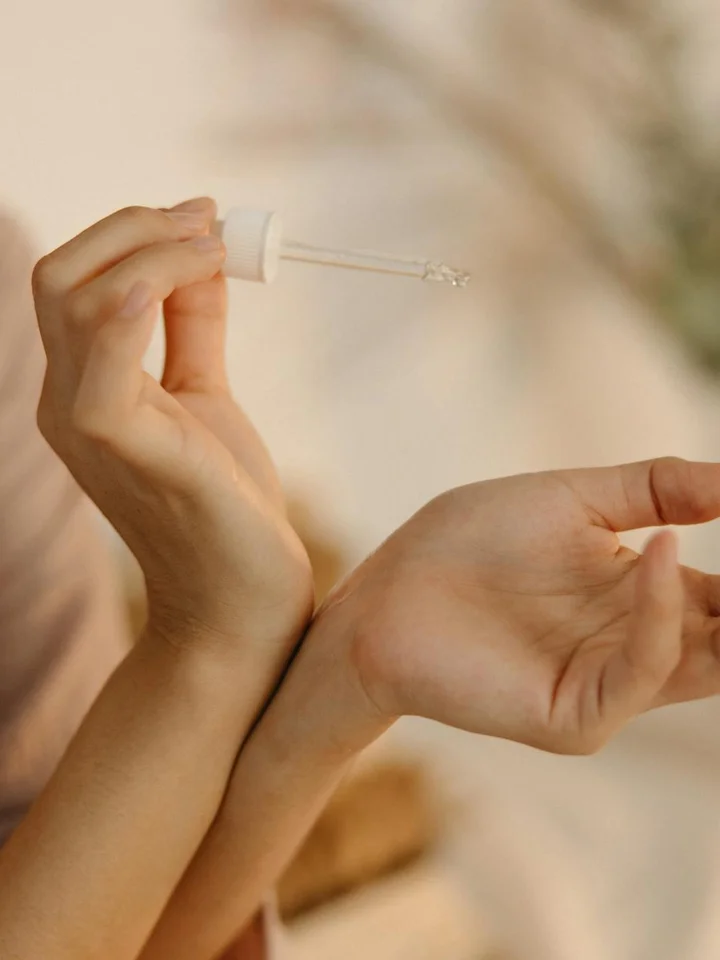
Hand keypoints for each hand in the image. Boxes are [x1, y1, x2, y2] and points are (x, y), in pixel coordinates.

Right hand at [33, 198, 312, 651]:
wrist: (240, 598)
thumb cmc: (225, 500)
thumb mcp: (208, 394)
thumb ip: (193, 327)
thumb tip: (203, 253)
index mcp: (84, 387)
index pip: (76, 282)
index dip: (134, 232)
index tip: (205, 218)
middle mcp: (67, 402)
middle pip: (63, 276)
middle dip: (137, 227)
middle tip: (209, 223)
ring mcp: (84, 426)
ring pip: (77, 301)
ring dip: (153, 253)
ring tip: (216, 248)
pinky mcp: (121, 448)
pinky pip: (103, 364)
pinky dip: (135, 307)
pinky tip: (182, 278)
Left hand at [321, 458, 719, 753]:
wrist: (387, 592)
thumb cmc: (469, 542)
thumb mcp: (571, 499)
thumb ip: (654, 490)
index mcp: (642, 599)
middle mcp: (637, 647)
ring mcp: (609, 686)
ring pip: (707, 662)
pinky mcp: (575, 716)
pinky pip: (639, 670)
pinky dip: (660, 617)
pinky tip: (662, 557)